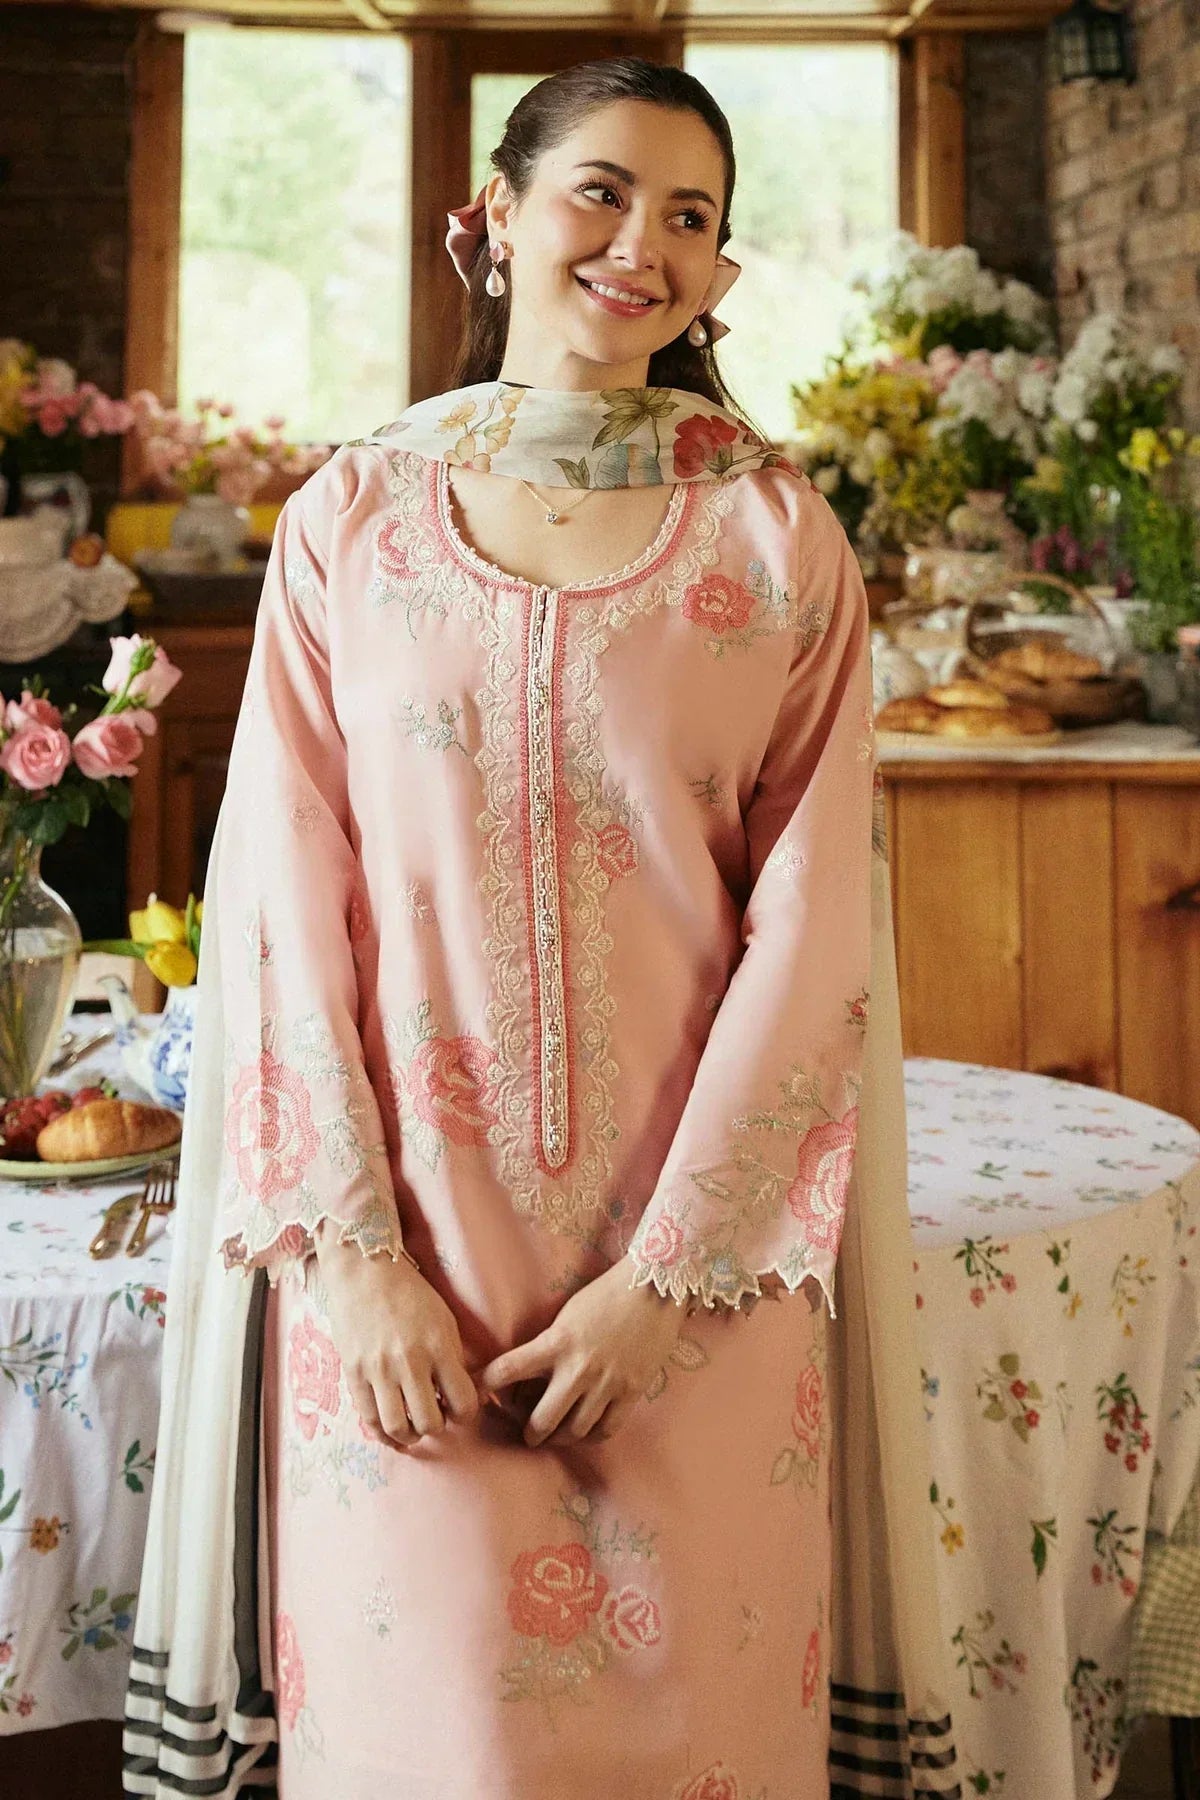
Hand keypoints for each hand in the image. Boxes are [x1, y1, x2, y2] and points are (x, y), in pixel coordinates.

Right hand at [313, 1225, 479, 1448]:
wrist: (365, 1270)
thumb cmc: (411, 1294)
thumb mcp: (445, 1321)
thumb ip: (454, 1359)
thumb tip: (466, 1397)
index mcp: (439, 1346)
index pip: (463, 1402)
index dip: (466, 1414)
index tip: (460, 1409)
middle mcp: (409, 1361)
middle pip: (430, 1422)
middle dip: (437, 1426)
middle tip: (435, 1416)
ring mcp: (378, 1369)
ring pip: (398, 1428)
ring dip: (410, 1436)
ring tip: (413, 1428)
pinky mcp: (354, 1373)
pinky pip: (369, 1419)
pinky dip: (382, 1433)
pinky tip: (391, 1430)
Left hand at [479, 1256, 686, 1447]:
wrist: (653, 1288)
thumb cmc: (606, 1295)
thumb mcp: (567, 1315)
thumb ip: (550, 1344)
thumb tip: (530, 1372)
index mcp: (557, 1342)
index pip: (508, 1369)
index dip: (487, 1385)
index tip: (478, 1394)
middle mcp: (578, 1367)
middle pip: (543, 1419)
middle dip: (530, 1433)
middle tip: (527, 1435)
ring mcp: (607, 1382)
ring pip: (575, 1430)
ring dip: (560, 1439)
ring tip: (557, 1437)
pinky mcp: (631, 1391)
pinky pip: (607, 1429)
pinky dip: (593, 1437)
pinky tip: (587, 1433)